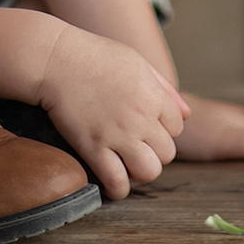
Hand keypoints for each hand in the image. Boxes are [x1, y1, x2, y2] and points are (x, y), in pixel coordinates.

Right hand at [35, 24, 186, 198]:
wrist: (56, 59)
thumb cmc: (95, 56)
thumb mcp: (136, 62)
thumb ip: (164, 88)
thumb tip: (187, 113)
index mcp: (152, 95)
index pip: (178, 126)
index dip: (165, 127)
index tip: (148, 124)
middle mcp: (140, 117)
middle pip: (167, 153)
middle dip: (155, 151)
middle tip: (137, 144)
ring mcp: (117, 135)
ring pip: (149, 172)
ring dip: (141, 171)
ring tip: (129, 163)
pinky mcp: (93, 148)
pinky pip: (117, 183)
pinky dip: (118, 188)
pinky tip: (113, 179)